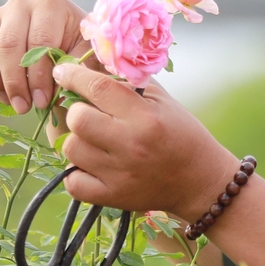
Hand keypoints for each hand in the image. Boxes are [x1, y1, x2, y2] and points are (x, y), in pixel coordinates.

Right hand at [0, 0, 89, 113]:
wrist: (66, 39)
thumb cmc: (79, 49)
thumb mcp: (88, 55)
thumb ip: (80, 67)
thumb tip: (61, 82)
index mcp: (50, 3)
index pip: (39, 41)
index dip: (39, 76)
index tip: (43, 102)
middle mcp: (20, 3)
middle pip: (8, 44)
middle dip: (15, 82)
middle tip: (24, 108)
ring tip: (10, 103)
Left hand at [55, 63, 240, 221]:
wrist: (201, 182)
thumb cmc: (181, 134)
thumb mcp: (162, 101)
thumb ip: (128, 84)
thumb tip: (88, 68)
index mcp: (145, 117)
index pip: (97, 88)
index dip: (73, 75)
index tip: (63, 71)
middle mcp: (131, 145)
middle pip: (78, 119)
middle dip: (75, 110)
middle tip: (86, 112)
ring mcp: (120, 174)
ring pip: (71, 149)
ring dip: (76, 141)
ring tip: (92, 140)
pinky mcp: (113, 197)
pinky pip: (73, 183)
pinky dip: (75, 172)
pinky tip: (90, 165)